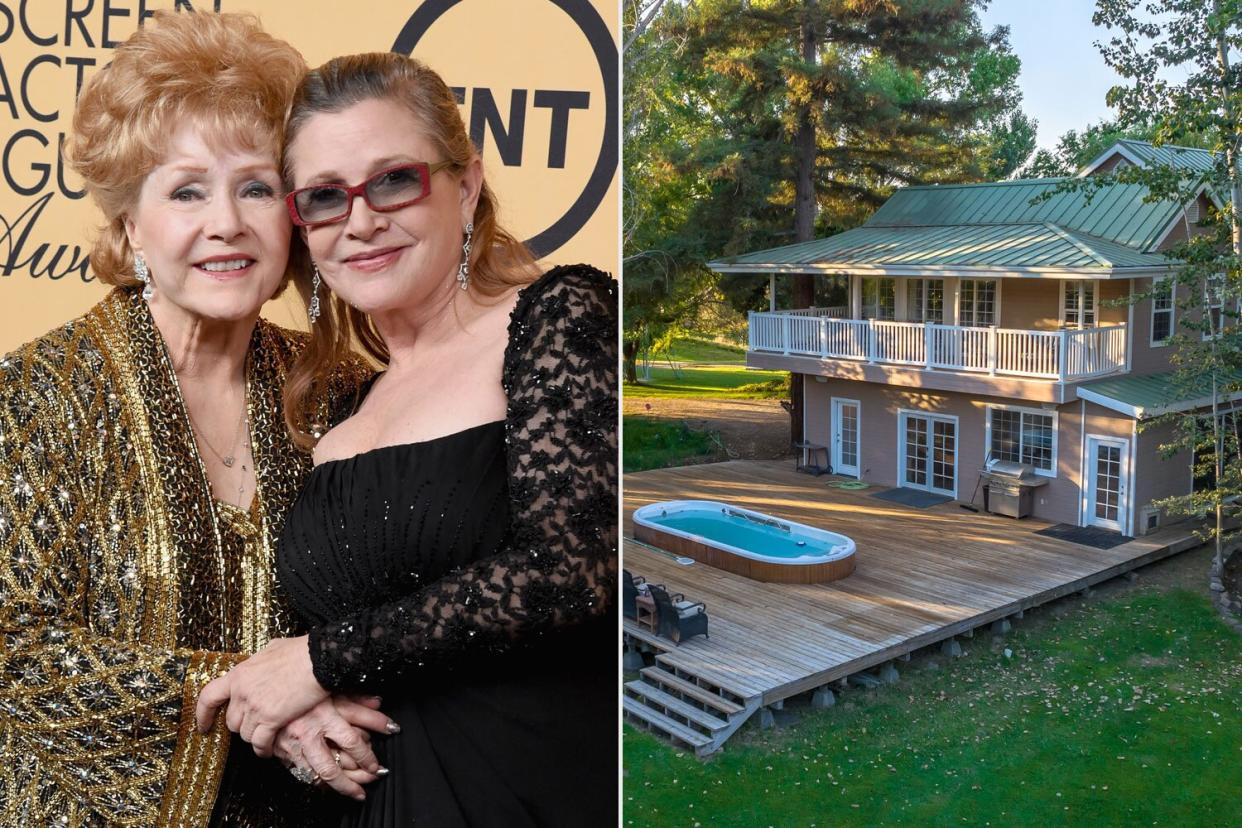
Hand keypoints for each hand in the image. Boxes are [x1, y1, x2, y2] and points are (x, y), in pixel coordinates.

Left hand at [195, 635, 327, 753]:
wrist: (318, 659)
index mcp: (239, 674)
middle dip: (242, 725)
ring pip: (244, 734)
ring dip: (255, 736)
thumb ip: (260, 660)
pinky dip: (262, 749)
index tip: (204, 725)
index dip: (203, 714)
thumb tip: (262, 661)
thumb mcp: (273, 648)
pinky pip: (259, 743)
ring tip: (265, 736)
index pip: (209, 697)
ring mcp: (255, 707)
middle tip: (254, 724)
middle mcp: (242, 693)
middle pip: (231, 721)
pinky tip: (268, 750)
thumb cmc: (301, 651)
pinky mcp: (271, 719)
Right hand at [274, 696, 392, 800]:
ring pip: (316, 776)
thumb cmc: (303, 687)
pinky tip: (328, 784)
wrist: (267, 692)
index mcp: (323, 715)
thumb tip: (379, 703)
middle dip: (351, 784)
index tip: (376, 765)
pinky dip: (317, 781)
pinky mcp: (281, 753)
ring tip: (353, 790)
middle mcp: (307, 733)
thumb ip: (357, 700)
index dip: (366, 757)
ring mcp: (292, 746)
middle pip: (331, 769)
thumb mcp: (333, 689)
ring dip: (336, 786)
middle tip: (365, 788)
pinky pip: (302, 774)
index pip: (351, 742)